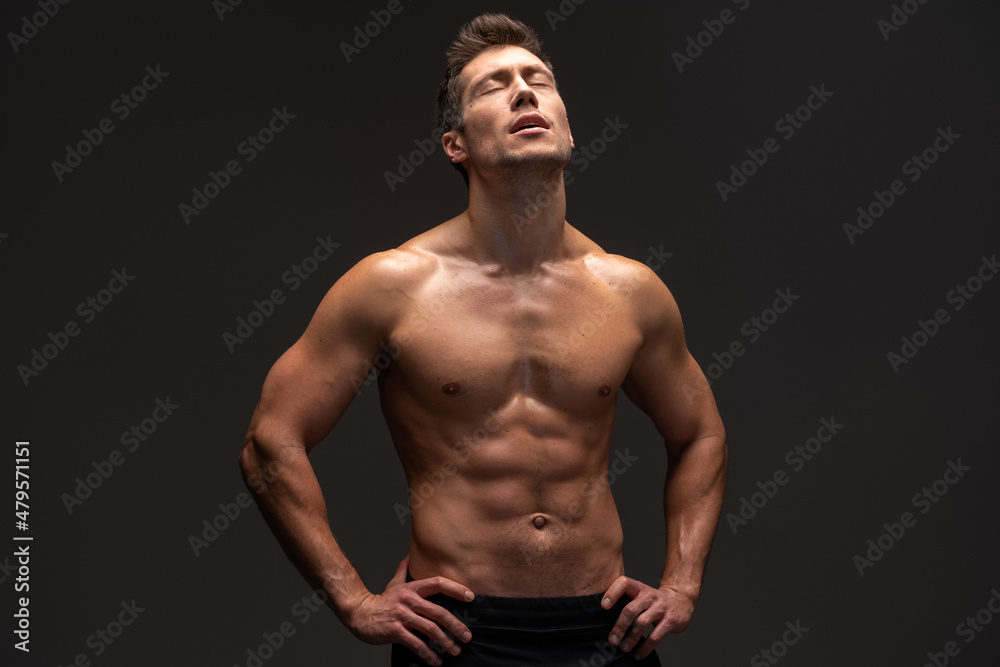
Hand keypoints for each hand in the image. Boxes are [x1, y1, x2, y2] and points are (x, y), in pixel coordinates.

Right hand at [346, 556, 474, 666]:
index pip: (438, 583)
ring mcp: (402, 616)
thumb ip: (404, 571)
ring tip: (455, 650)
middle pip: (438, 612)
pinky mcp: (395, 631)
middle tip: (467, 636)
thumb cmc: (381, 601)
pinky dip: (429, 654)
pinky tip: (436, 661)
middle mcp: (408, 600)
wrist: (359, 614)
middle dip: (456, 625)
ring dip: (445, 642)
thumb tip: (409, 556)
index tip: (471, 597)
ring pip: (430, 629)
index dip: (456, 589)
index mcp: (412, 588)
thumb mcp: (394, 584)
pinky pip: (417, 644)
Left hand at [601, 576, 694, 659]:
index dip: (613, 593)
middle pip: (631, 609)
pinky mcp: (670, 620)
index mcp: (638, 588)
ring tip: (623, 648)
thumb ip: (626, 601)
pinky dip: (645, 647)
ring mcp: (660, 608)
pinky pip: (655, 636)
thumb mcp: (640, 594)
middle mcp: (649, 595)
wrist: (681, 600)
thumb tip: (602, 621)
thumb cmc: (653, 601)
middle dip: (620, 626)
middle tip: (612, 640)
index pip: (624, 583)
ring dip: (631, 638)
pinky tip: (638, 654)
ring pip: (642, 623)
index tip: (604, 606)